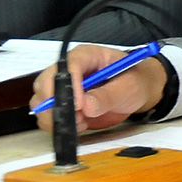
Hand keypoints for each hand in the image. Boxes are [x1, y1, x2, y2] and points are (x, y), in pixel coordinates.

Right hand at [29, 44, 168, 134]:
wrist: (140, 92)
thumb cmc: (136, 81)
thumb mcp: (129, 86)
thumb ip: (108, 95)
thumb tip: (86, 106)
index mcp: (87, 56)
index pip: (68, 66)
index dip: (69, 86)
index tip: (79, 105)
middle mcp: (70, 70)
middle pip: (45, 83)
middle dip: (55, 103)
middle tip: (77, 116)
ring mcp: (64, 88)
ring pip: (42, 102)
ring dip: (55, 116)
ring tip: (81, 122)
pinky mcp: (65, 106)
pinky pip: (49, 116)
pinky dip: (59, 125)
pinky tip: (81, 125)